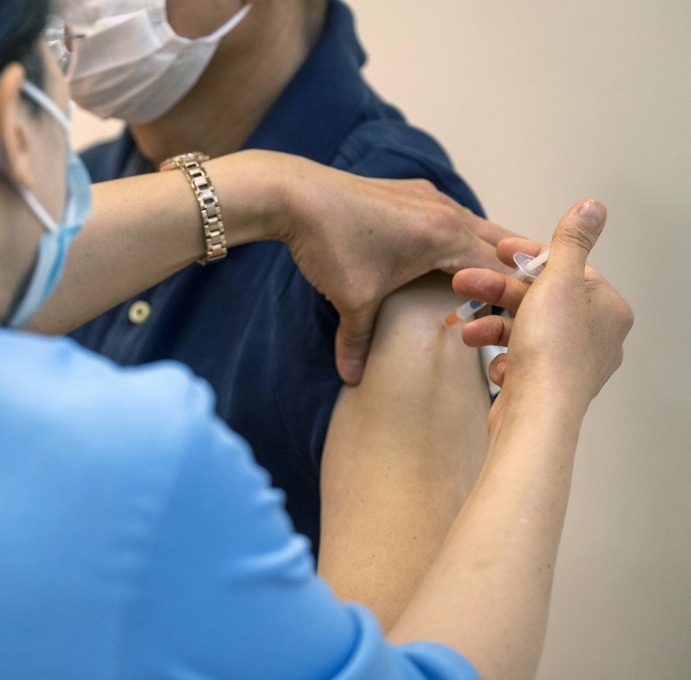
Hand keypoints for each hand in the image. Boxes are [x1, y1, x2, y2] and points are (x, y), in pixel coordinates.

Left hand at [278, 161, 514, 383]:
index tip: (523, 319)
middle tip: (527, 298)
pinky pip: (450, 215)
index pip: (501, 269)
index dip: (514, 296)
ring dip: (487, 251)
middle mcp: (446, 210)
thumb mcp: (352, 299)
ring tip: (495, 280)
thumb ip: (359, 341)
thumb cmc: (330, 244)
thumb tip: (353, 378)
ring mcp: (427, 196)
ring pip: (475, 225)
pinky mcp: (408, 193)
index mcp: (445, 236)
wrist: (295, 195)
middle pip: (499, 243)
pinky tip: (447, 256)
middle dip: (512, 271)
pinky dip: (460, 236)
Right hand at [452, 199, 633, 423]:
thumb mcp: (559, 281)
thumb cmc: (552, 351)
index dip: (526, 259)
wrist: (537, 416)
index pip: (564, 270)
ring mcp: (570, 364)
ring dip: (491, 326)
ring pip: (524, 330)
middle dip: (496, 292)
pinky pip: (520, 360)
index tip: (496, 251)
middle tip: (462, 283)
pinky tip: (494, 364)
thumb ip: (570, 241)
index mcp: (606, 309)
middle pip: (539, 299)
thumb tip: (593, 206)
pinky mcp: (546, 386)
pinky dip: (502, 357)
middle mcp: (595, 336)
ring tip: (464, 331)